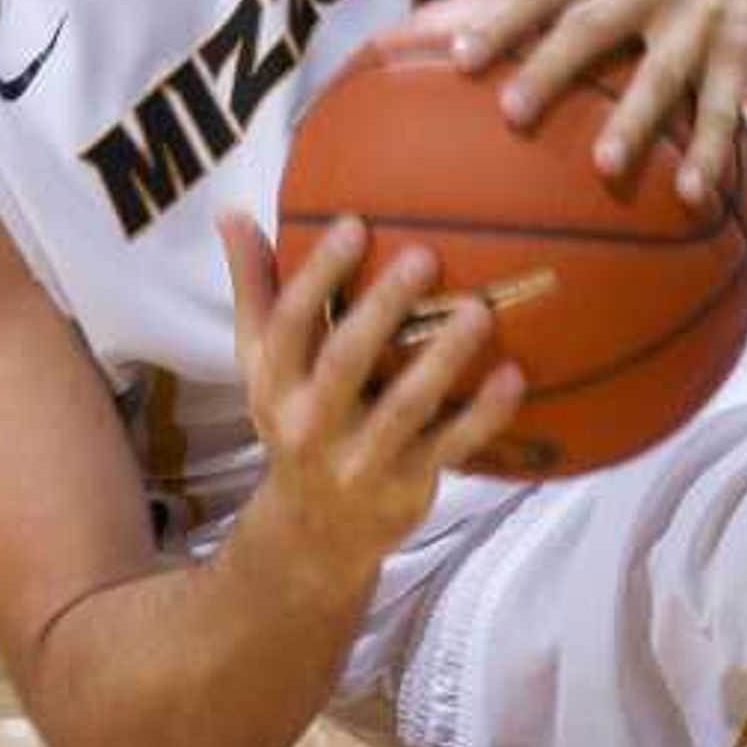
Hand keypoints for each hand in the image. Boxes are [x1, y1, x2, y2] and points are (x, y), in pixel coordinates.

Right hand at [221, 206, 521, 557]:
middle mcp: (311, 425)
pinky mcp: (407, 485)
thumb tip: (232, 213)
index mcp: (275, 386)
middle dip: (383, 308)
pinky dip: (484, 414)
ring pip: (405, 406)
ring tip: (479, 310)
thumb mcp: (262, 365)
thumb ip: (255, 290)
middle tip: (425, 256)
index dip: (319, 274)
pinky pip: (451, 447)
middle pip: (346, 360)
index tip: (355, 223)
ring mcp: (360, 460)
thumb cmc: (297, 418)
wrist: (314, 533)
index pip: (290, 324)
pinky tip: (514, 374)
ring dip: (443, 358)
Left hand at [417, 0, 746, 208]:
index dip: (501, 20)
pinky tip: (691, 195)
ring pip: (663, 71)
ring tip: (604, 165)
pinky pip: (725, 108)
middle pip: (595, 23)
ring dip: (635, 118)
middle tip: (512, 113)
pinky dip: (710, 151)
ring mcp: (701, 17)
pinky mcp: (744, 52)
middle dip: (554, 67)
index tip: (457, 60)